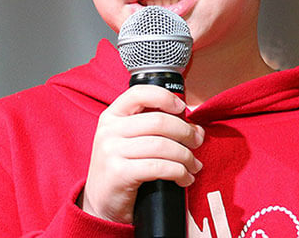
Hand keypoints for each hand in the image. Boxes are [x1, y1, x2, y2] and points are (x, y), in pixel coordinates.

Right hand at [80, 84, 203, 223]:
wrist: (101, 204)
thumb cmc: (123, 167)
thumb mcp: (131, 140)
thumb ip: (157, 127)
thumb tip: (196, 129)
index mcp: (113, 115)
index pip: (140, 93)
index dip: (165, 97)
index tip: (182, 109)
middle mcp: (109, 129)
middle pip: (158, 121)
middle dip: (185, 132)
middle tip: (197, 142)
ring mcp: (111, 151)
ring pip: (162, 145)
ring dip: (185, 156)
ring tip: (193, 165)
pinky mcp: (118, 173)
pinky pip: (158, 167)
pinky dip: (178, 172)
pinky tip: (184, 178)